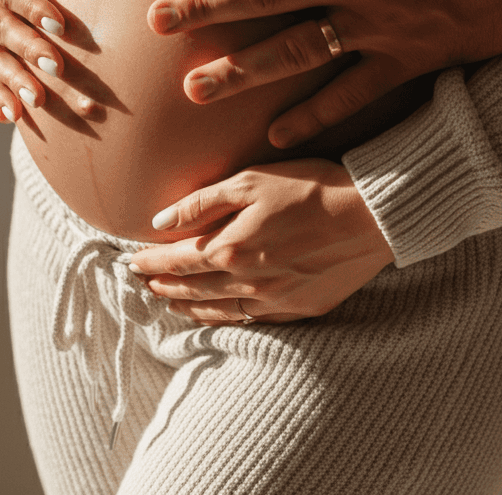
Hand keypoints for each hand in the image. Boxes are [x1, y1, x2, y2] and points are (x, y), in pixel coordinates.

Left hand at [128, 159, 394, 323]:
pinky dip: (225, 320)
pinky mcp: (299, 309)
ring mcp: (274, 301)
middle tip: (141, 284)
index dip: (149, 262)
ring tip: (169, 303)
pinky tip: (218, 315)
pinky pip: (250, 322)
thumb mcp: (251, 180)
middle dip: (161, 287)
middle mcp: (246, 282)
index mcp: (230, 249)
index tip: (129, 261)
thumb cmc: (312, 187)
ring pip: (217, 312)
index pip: (175, 261)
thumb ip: (201, 201)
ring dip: (187, 308)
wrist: (372, 215)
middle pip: (191, 291)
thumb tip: (159, 220)